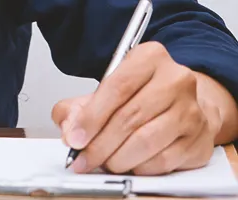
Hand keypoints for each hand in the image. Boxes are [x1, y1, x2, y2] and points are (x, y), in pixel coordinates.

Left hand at [52, 41, 221, 174]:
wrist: (180, 107)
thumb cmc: (138, 98)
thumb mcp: (102, 93)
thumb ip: (75, 109)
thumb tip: (69, 130)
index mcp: (150, 58)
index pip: (117, 87)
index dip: (91, 118)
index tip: (75, 139)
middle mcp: (176, 79)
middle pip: (130, 118)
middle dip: (99, 145)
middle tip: (83, 159)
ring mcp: (192, 110)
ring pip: (146, 142)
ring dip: (117, 159)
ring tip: (104, 163)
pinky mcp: (199, 138)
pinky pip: (162, 161)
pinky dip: (138, 168)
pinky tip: (129, 164)